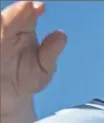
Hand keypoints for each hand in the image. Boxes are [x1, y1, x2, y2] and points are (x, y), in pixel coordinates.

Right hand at [1, 1, 66, 115]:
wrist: (12, 96)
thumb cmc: (29, 78)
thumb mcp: (44, 68)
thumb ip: (50, 52)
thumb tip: (62, 35)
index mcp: (23, 29)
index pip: (27, 15)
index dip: (32, 10)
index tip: (40, 7)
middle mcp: (7, 30)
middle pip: (10, 17)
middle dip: (17, 11)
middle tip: (28, 6)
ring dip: (2, 22)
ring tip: (6, 19)